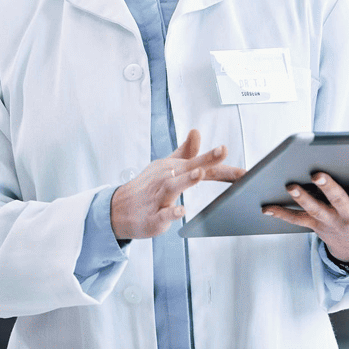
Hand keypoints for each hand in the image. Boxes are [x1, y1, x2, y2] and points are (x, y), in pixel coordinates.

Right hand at [111, 129, 244, 239]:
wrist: (120, 208)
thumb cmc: (149, 186)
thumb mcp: (167, 166)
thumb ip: (185, 152)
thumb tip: (196, 132)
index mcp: (175, 168)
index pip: (199, 162)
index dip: (216, 157)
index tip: (228, 148)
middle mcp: (167, 179)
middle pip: (188, 168)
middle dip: (205, 160)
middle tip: (222, 150)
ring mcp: (159, 197)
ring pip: (172, 187)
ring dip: (186, 180)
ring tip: (199, 173)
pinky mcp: (153, 217)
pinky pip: (162, 214)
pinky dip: (171, 212)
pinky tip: (180, 210)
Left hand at [262, 159, 348, 262]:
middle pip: (339, 199)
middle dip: (328, 187)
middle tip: (317, 174)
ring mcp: (331, 221)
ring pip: (315, 209)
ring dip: (302, 198)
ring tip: (290, 186)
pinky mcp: (315, 225)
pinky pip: (296, 219)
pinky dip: (281, 213)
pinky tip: (266, 207)